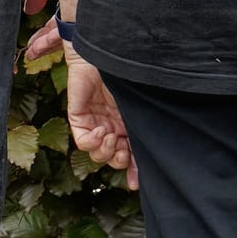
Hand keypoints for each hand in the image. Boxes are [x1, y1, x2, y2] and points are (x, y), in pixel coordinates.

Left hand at [64, 56, 135, 188]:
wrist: (108, 53)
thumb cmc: (128, 74)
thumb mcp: (141, 105)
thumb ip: (147, 127)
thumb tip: (157, 150)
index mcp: (130, 124)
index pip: (132, 154)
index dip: (134, 171)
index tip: (136, 184)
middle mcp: (113, 127)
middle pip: (115, 158)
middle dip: (121, 160)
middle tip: (124, 150)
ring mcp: (96, 123)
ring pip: (98, 155)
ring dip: (107, 152)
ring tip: (112, 138)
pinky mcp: (79, 118)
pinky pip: (83, 142)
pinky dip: (93, 142)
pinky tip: (102, 131)